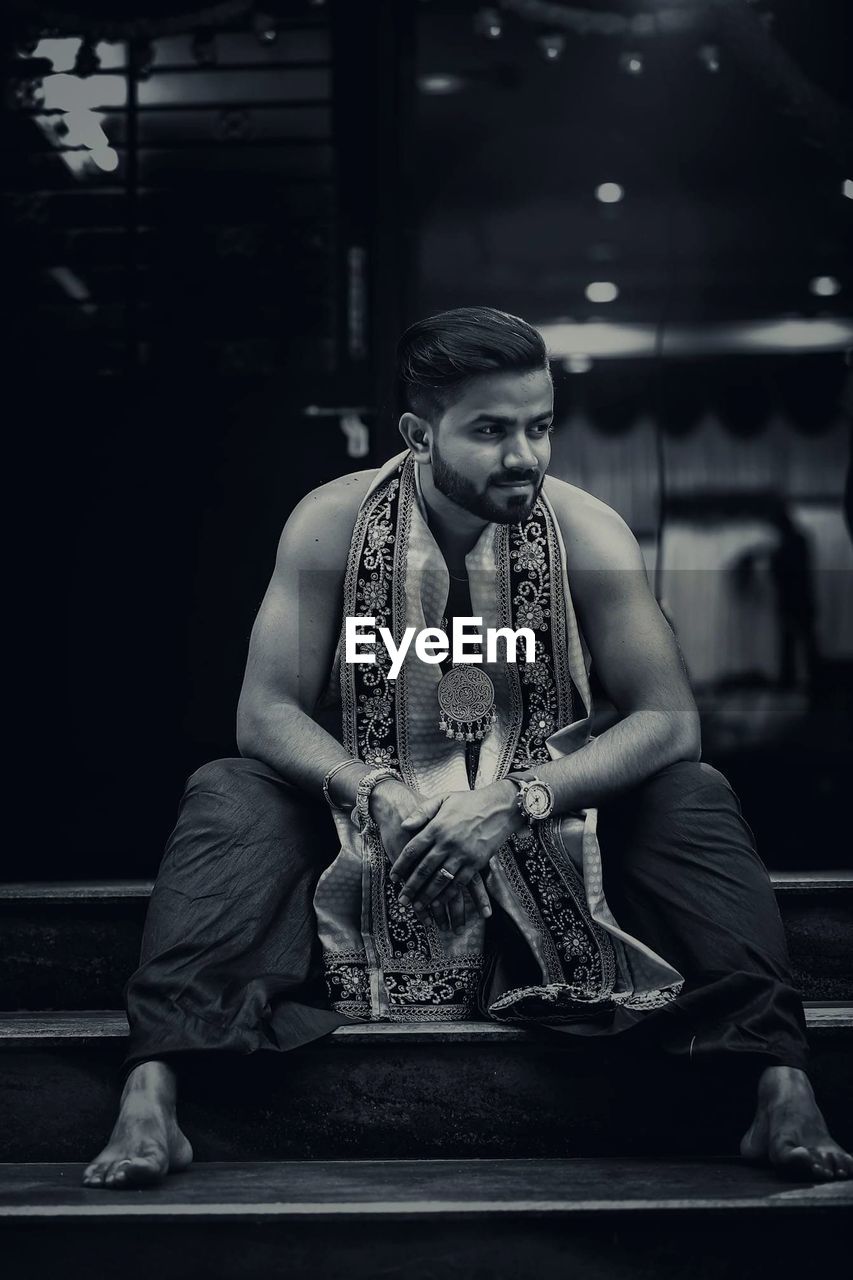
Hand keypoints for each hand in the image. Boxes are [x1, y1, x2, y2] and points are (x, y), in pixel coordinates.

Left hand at [390, 782, 523, 914]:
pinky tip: (439, 902)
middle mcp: (448, 842)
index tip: (393, 877)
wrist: (501, 806)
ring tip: (417, 906)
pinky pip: (459, 882)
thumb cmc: (470, 801)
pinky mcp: (477, 862)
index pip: (413, 849)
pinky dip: (448, 894)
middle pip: (424, 869)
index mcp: (437, 826)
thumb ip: (422, 811)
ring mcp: (463, 854)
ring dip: (427, 895)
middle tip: (401, 899)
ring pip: (440, 879)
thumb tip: (404, 825)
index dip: (401, 865)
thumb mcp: (443, 798)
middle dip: (411, 886)